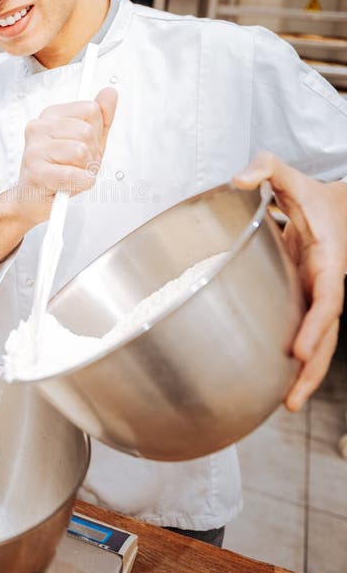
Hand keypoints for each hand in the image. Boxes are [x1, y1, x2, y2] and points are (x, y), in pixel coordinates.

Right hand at [16, 87, 117, 224]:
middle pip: (87, 131)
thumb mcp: (88, 142)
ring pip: (80, 151)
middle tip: (77, 165)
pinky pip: (74, 175)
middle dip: (91, 154)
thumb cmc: (61, 170)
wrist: (33, 200)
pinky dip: (80, 184)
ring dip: (85, 170)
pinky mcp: (36, 172)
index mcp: (50, 115)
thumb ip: (101, 117)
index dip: (96, 132)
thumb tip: (110, 92)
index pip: (91, 109)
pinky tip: (68, 186)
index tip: (84, 145)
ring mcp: (34, 149)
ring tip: (72, 175)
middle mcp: (38, 127)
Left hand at [234, 152, 346, 409]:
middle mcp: (325, 284)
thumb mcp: (287, 173)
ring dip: (305, 374)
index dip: (315, 326)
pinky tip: (274, 381)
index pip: (327, 299)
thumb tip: (239, 179)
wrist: (333, 206)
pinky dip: (294, 359)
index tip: (299, 349)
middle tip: (293, 399)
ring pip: (318, 342)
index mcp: (327, 259)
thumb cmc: (309, 193)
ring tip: (286, 404)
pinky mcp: (303, 301)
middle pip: (326, 335)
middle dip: (313, 368)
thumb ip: (264, 168)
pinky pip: (302, 332)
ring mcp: (315, 296)